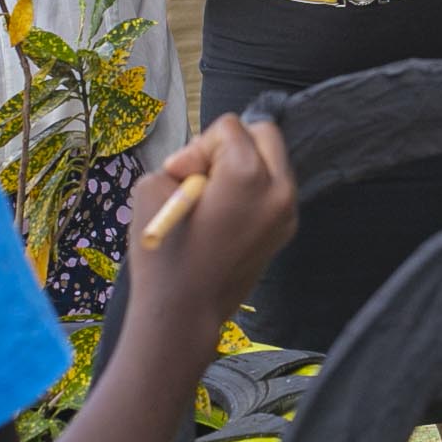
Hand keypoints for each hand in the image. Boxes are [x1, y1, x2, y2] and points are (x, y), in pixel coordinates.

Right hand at [125, 114, 297, 350]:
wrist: (184, 315)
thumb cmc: (163, 254)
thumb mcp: (153, 188)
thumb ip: (180, 161)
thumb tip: (200, 165)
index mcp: (250, 174)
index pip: (229, 126)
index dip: (198, 147)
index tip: (182, 177)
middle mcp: (280, 189)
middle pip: (264, 134)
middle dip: (231, 146)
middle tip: (202, 179)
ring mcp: (288, 212)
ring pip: (271, 161)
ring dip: (242, 167)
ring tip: (211, 200)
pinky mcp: (286, 230)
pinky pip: (272, 189)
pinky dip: (251, 190)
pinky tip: (224, 216)